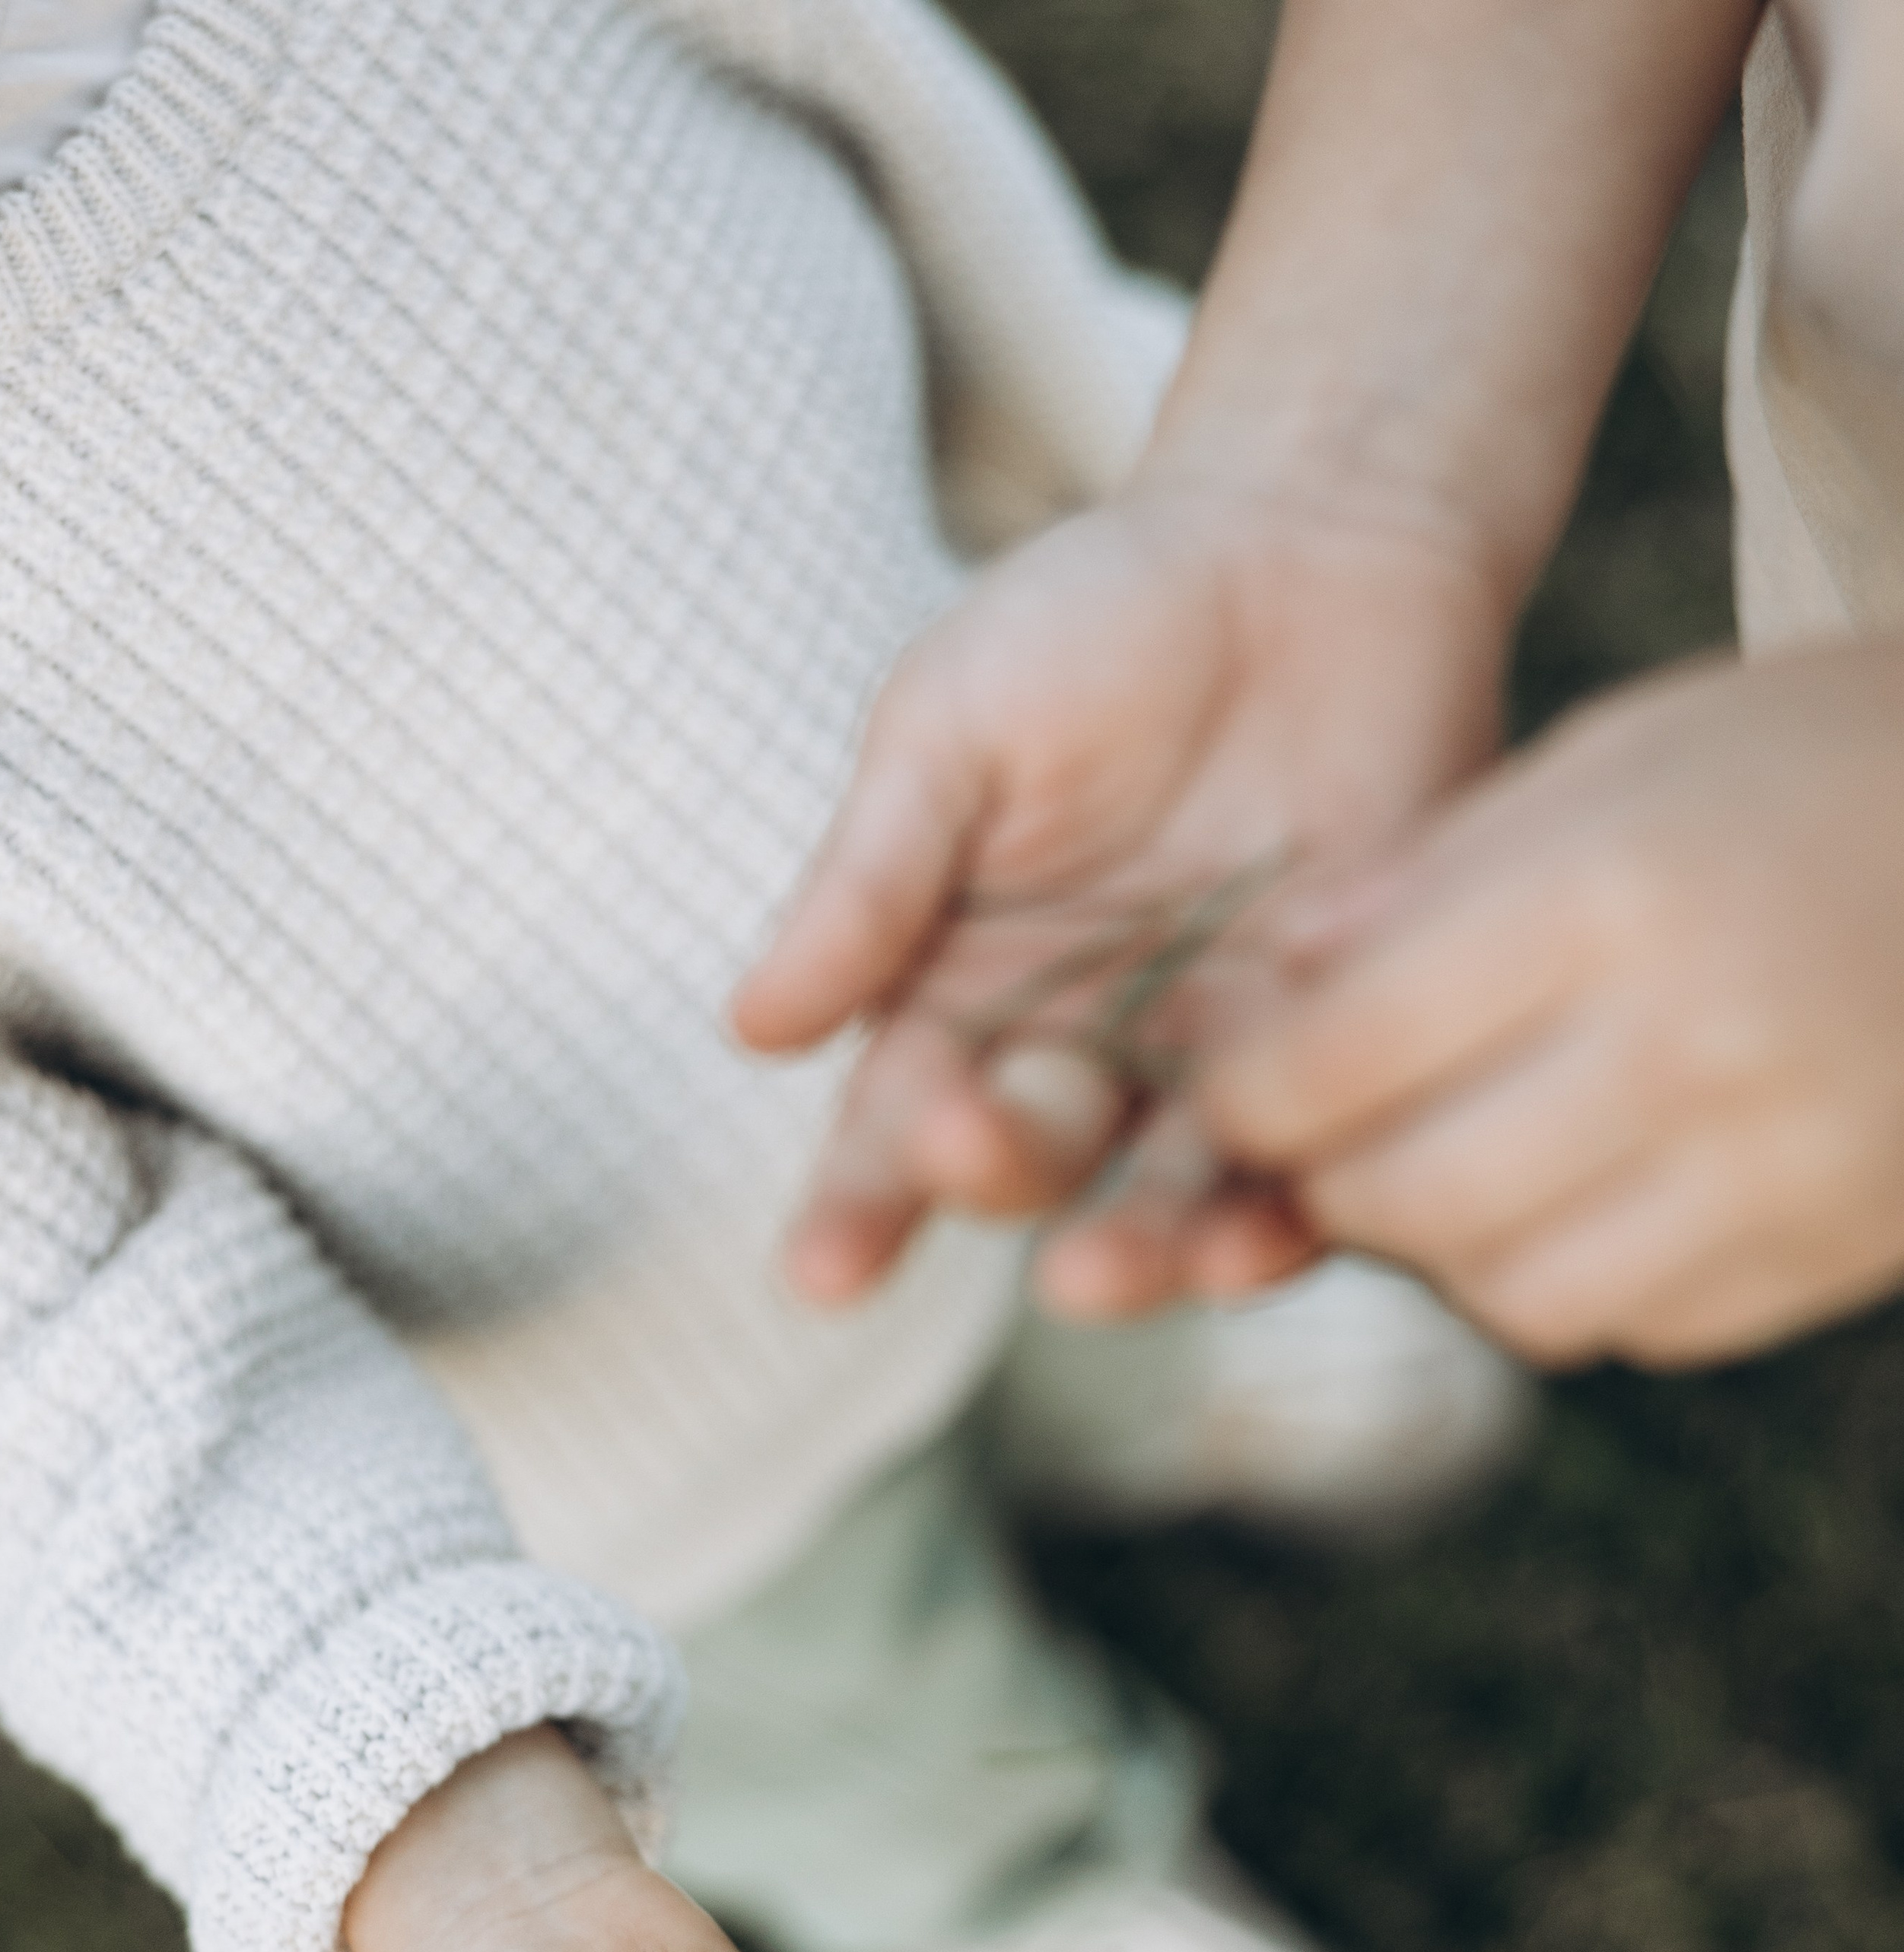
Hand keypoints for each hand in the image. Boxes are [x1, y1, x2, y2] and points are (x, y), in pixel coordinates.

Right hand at [731, 474, 1509, 1316]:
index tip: (822, 1273)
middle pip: (1027, 1159)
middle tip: (971, 1158)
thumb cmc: (1103, 617)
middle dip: (992, 1175)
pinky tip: (1251, 1244)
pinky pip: (1311, 1156)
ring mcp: (1213, 1056)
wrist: (1318, 533)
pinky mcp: (1342, 1038)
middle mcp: (1081, 1049)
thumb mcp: (954, 729)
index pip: (894, 1124)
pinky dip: (1281, 1213)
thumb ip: (871, 881)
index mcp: (961, 992)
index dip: (858, 1204)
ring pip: (1164, 1190)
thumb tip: (753, 1028)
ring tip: (1103, 1273)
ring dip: (1133, 1245)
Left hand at [1188, 644, 1903, 1367]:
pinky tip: (1586, 1192)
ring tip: (1455, 1166)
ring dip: (1447, 1249)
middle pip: (1405, 1194)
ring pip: (1509, 1292)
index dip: (1247, 1093)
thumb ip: (1432, 875)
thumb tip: (1266, 988)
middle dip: (1328, 1181)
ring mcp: (1772, 1167)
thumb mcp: (1624, 754)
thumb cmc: (1818, 768)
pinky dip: (1574, 1278)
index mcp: (1612, 892)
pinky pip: (1633, 1324)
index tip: (1234, 1086)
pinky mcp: (1829, 1249)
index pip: (1341, 1054)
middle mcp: (1688, 1045)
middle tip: (1325, 1140)